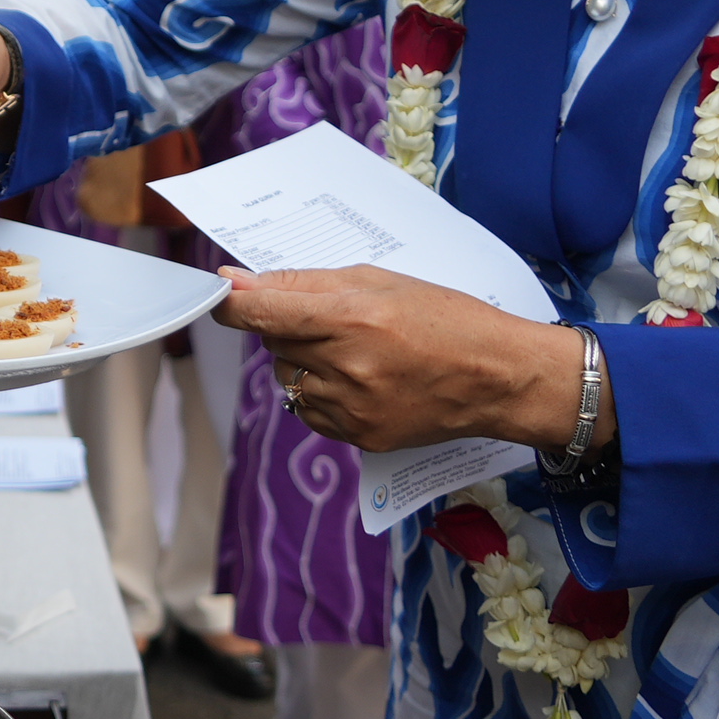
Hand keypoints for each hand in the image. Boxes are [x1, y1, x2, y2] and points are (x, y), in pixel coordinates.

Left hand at [217, 269, 604, 452]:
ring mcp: (351, 408)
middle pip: (274, 343)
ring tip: (356, 352)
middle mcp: (346, 367)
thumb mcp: (380, 281)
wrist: (500, 378)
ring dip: (305, 362)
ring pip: (288, 379)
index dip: (230, 303)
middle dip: (288, 326)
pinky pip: (309, 411)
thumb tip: (240, 282)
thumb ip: (305, 283)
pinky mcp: (359, 437)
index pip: (261, 313)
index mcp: (352, 319)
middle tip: (332, 319)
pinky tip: (361, 380)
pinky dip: (321, 393)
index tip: (218, 294)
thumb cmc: (447, 318)